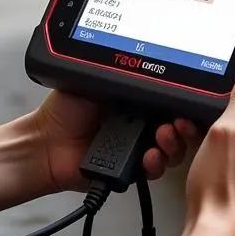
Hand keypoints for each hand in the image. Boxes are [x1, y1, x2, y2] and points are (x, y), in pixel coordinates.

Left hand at [34, 90, 198, 193]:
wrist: (45, 142)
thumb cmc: (65, 109)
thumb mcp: (99, 79)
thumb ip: (125, 75)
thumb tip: (150, 63)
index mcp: (139, 99)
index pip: (173, 101)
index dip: (184, 104)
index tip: (189, 102)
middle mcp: (143, 123)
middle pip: (179, 127)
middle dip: (186, 126)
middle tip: (180, 122)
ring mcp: (139, 148)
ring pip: (172, 151)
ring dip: (174, 145)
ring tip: (164, 137)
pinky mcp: (132, 171)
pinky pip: (154, 171)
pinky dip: (156, 164)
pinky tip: (149, 157)